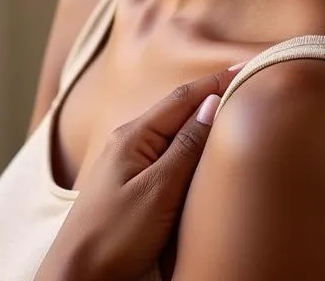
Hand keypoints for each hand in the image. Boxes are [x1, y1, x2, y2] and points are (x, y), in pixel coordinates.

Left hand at [36, 62, 244, 280]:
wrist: (76, 278)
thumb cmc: (112, 237)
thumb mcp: (156, 191)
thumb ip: (185, 146)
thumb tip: (211, 103)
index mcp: (134, 136)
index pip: (183, 98)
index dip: (216, 81)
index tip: (248, 64)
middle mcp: (130, 142)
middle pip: (178, 109)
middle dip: (211, 94)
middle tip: (246, 81)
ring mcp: (128, 163)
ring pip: (173, 131)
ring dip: (201, 118)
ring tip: (231, 108)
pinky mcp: (132, 185)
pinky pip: (167, 152)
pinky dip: (190, 143)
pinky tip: (201, 148)